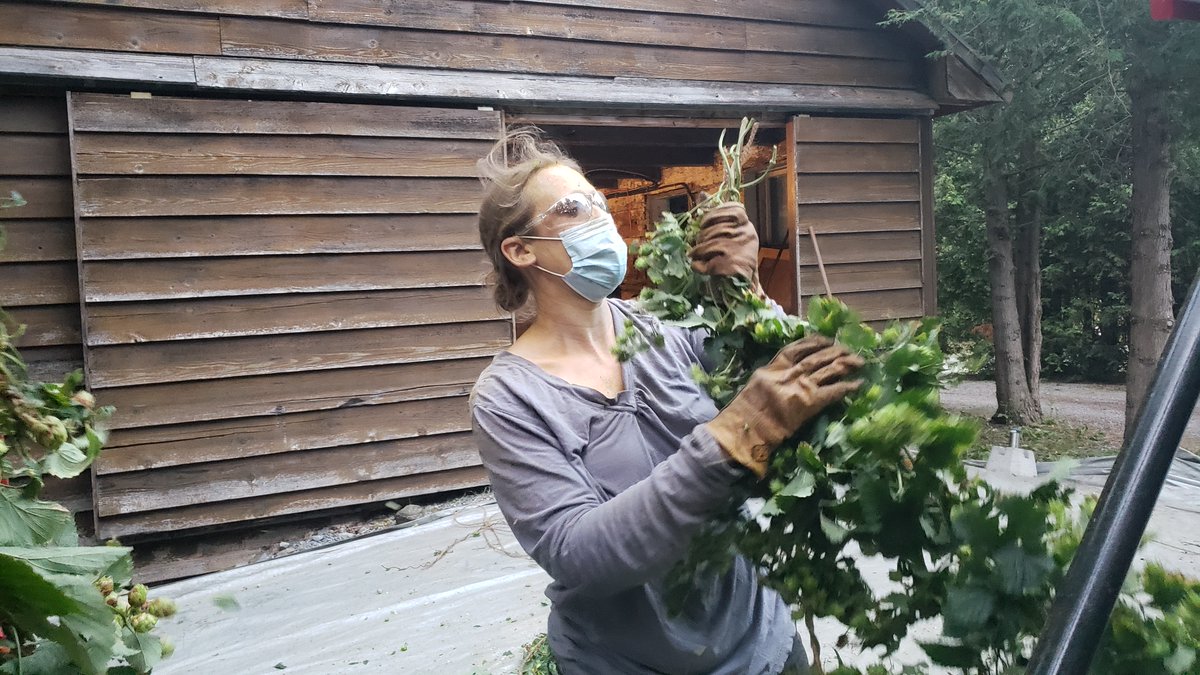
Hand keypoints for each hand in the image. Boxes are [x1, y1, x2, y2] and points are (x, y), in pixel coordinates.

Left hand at [689, 202, 759, 282]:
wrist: (743, 287)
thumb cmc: (731, 258)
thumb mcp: (727, 235)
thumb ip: (716, 216)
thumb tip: (703, 194)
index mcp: (746, 225)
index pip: (733, 209)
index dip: (713, 215)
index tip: (704, 225)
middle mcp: (747, 235)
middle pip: (716, 227)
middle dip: (701, 237)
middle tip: (696, 245)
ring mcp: (742, 250)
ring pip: (710, 244)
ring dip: (698, 252)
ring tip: (695, 256)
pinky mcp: (734, 266)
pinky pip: (709, 262)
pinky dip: (700, 266)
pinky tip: (700, 268)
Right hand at [706, 336, 863, 477]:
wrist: (748, 427)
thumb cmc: (748, 410)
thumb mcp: (759, 383)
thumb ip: (776, 374)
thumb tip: (792, 371)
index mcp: (775, 366)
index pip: (798, 347)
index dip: (815, 342)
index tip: (827, 339)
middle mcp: (790, 373)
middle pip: (818, 357)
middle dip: (836, 351)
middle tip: (849, 350)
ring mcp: (801, 386)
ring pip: (829, 370)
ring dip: (846, 364)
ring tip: (858, 362)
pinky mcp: (810, 402)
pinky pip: (834, 391)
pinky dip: (847, 387)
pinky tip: (858, 384)